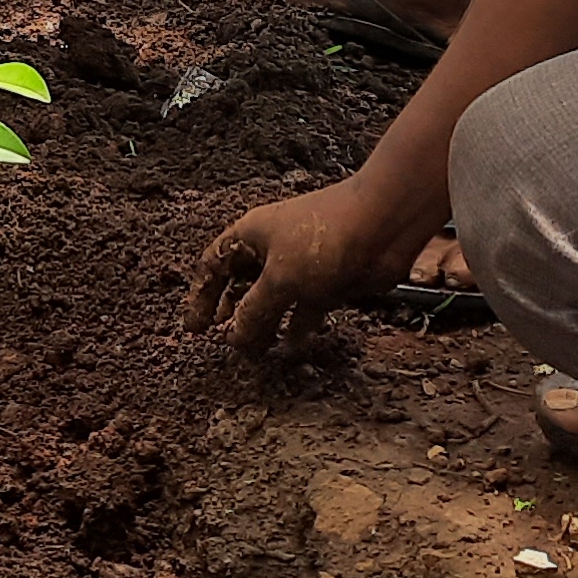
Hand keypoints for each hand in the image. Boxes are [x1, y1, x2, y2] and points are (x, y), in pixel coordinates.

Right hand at [184, 167, 424, 354]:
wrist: (383, 225)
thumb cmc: (323, 238)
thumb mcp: (279, 279)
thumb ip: (253, 311)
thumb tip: (232, 337)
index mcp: (251, 236)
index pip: (214, 265)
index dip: (201, 295)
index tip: (194, 327)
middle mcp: (273, 249)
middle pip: (242, 284)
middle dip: (232, 313)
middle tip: (222, 342)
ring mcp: (302, 266)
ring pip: (274, 301)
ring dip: (264, 325)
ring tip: (254, 352)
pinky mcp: (328, 282)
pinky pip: (304, 309)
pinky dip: (297, 327)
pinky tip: (291, 348)